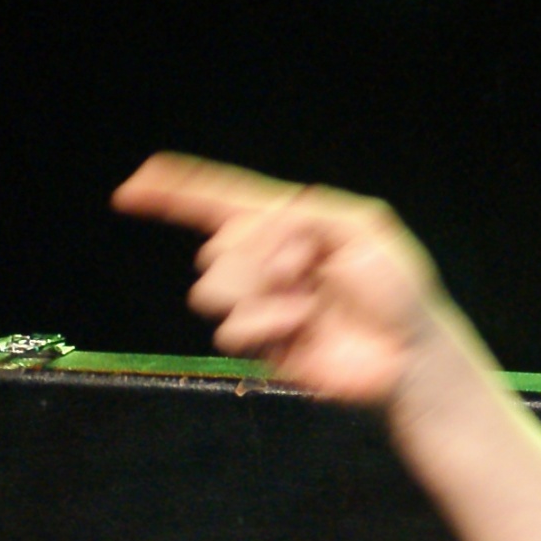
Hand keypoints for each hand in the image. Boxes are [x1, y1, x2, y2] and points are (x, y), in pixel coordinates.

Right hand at [112, 154, 453, 406]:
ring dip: (259, 289)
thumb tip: (245, 233)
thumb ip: (302, 215)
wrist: (409, 351)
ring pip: (212, 289)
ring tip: (305, 295)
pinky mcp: (263, 344)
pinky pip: (231, 328)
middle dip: (253, 251)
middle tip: (304, 262)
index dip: (175, 190)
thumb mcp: (362, 228)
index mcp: (289, 222)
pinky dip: (267, 321)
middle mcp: (267, 260)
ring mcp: (262, 303)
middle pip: (214, 247)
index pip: (221, 199)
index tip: (131, 188)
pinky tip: (303, 322)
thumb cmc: (396, 286)